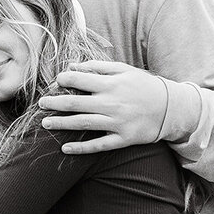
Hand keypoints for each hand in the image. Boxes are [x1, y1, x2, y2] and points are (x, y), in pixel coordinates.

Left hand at [38, 60, 169, 153]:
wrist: (171, 108)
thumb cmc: (144, 86)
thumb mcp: (124, 70)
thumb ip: (98, 67)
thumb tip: (72, 66)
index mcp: (111, 84)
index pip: (80, 79)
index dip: (64, 79)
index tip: (56, 81)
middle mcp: (112, 103)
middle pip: (76, 103)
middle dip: (55, 103)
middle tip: (41, 104)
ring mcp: (117, 123)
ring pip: (83, 123)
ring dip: (62, 124)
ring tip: (45, 123)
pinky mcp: (123, 139)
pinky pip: (99, 145)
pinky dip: (81, 148)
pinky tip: (65, 148)